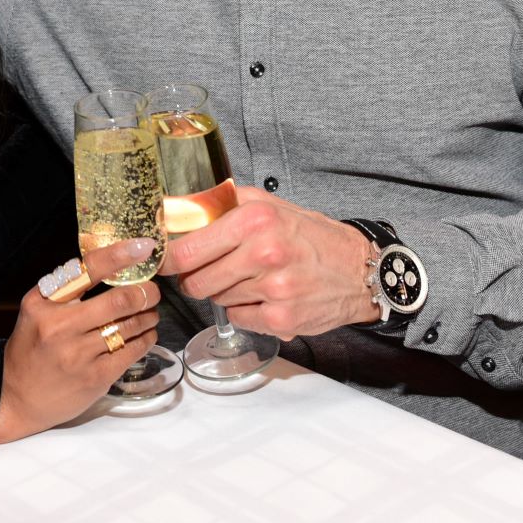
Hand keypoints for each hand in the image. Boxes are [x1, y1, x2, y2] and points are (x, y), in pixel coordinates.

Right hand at [0, 240, 162, 444]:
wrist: (17, 400)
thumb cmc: (30, 350)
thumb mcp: (35, 312)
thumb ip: (64, 290)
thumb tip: (108, 265)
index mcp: (43, 303)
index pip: (87, 270)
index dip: (119, 255)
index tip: (143, 247)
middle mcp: (60, 326)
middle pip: (118, 300)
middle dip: (145, 292)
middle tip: (152, 291)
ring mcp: (79, 355)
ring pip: (130, 326)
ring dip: (148, 315)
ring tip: (150, 312)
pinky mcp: (96, 377)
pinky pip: (133, 351)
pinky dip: (146, 339)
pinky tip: (146, 334)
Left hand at [161, 187, 378, 339]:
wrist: (359, 270)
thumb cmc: (310, 236)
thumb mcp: (269, 205)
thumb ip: (223, 203)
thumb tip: (177, 209)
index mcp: (254, 220)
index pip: (186, 249)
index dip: (168, 258)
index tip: (164, 260)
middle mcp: (263, 253)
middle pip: (195, 280)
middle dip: (195, 278)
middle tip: (208, 270)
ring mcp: (273, 289)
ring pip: (216, 299)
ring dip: (224, 292)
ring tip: (248, 278)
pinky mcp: (281, 319)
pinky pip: (237, 318)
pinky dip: (244, 310)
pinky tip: (263, 297)